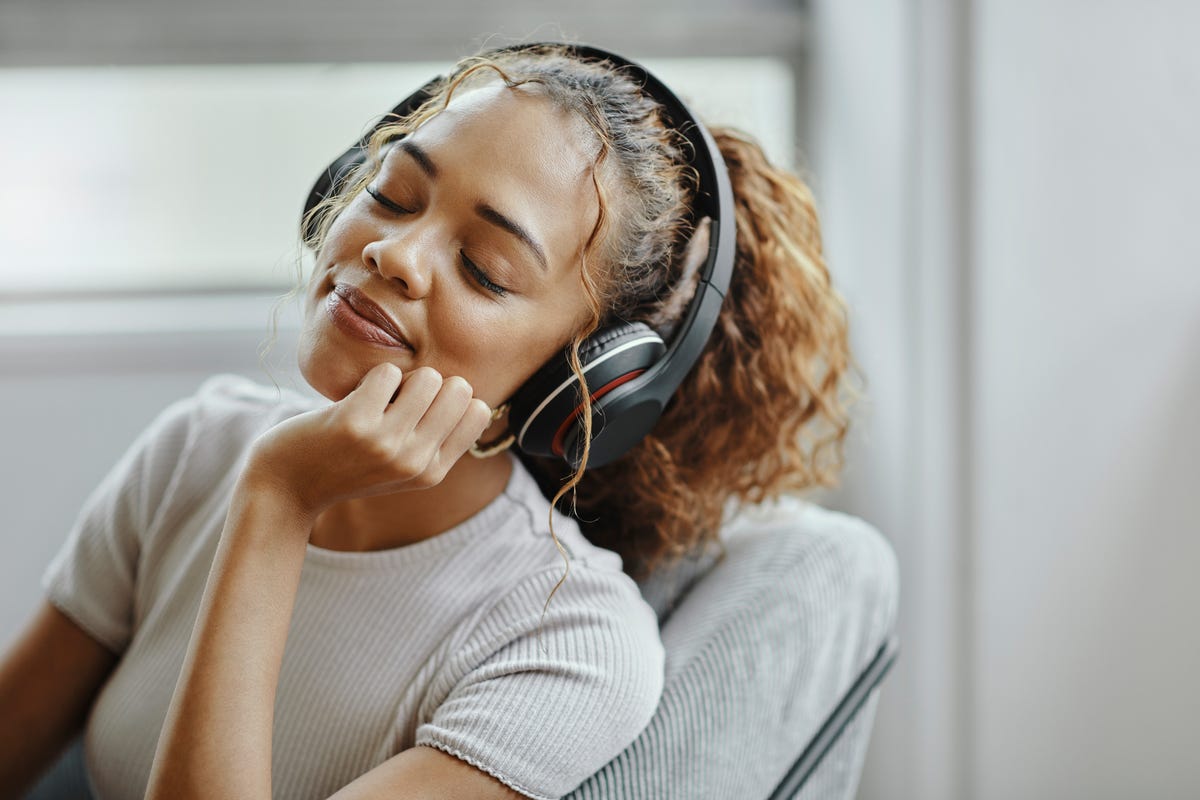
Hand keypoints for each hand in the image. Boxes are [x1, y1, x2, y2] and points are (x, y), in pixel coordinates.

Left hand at [243, 363, 493, 519]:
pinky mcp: (356, 423)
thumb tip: (468, 393)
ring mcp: (387, 444)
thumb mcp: (400, 467)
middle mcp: (415, 462)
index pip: (479, 411)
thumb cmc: (346, 465)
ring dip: (402, 377)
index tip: (422, 409)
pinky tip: (354, 400)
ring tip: (377, 399)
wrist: (286, 486)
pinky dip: (372, 377)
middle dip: (430, 383)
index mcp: (433, 472)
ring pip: (428, 377)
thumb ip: (435, 439)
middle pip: (459, 388)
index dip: (452, 398)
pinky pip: (387, 372)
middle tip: (397, 401)